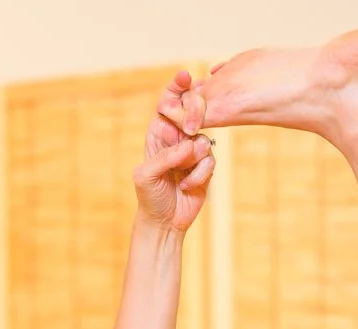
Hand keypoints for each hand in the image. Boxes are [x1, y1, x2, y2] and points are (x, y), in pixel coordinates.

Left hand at [135, 69, 215, 232]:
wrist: (164, 222)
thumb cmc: (149, 196)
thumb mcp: (147, 175)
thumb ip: (166, 156)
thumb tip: (190, 145)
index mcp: (157, 132)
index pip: (167, 103)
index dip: (176, 88)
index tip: (185, 77)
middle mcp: (176, 138)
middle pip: (192, 114)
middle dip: (194, 120)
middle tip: (189, 136)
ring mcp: (192, 152)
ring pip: (203, 141)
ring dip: (194, 161)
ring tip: (182, 177)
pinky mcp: (205, 167)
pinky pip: (210, 161)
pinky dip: (200, 175)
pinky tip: (188, 186)